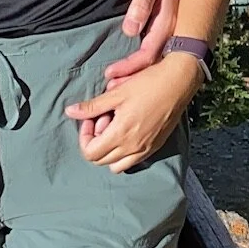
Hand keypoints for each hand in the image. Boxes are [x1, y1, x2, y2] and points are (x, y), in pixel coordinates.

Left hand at [66, 53, 199, 171]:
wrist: (179, 82)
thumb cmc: (148, 84)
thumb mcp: (117, 93)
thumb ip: (92, 107)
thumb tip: (70, 112)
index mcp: (120, 134)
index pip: (90, 153)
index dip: (85, 136)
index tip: (92, 118)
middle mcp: (132, 147)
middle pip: (100, 160)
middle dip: (96, 142)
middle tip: (103, 120)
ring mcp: (145, 149)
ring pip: (116, 165)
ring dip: (109, 151)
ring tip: (114, 128)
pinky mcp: (155, 147)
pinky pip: (132, 161)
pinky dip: (124, 152)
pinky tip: (128, 130)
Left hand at [103, 0, 183, 86]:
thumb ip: (141, 3)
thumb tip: (130, 30)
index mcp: (168, 22)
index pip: (148, 53)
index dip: (130, 67)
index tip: (110, 74)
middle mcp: (172, 30)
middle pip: (153, 62)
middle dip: (133, 77)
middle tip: (110, 89)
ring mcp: (171, 30)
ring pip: (155, 59)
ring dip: (137, 73)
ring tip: (117, 84)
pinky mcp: (167, 27)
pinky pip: (155, 51)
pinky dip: (142, 62)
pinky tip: (131, 68)